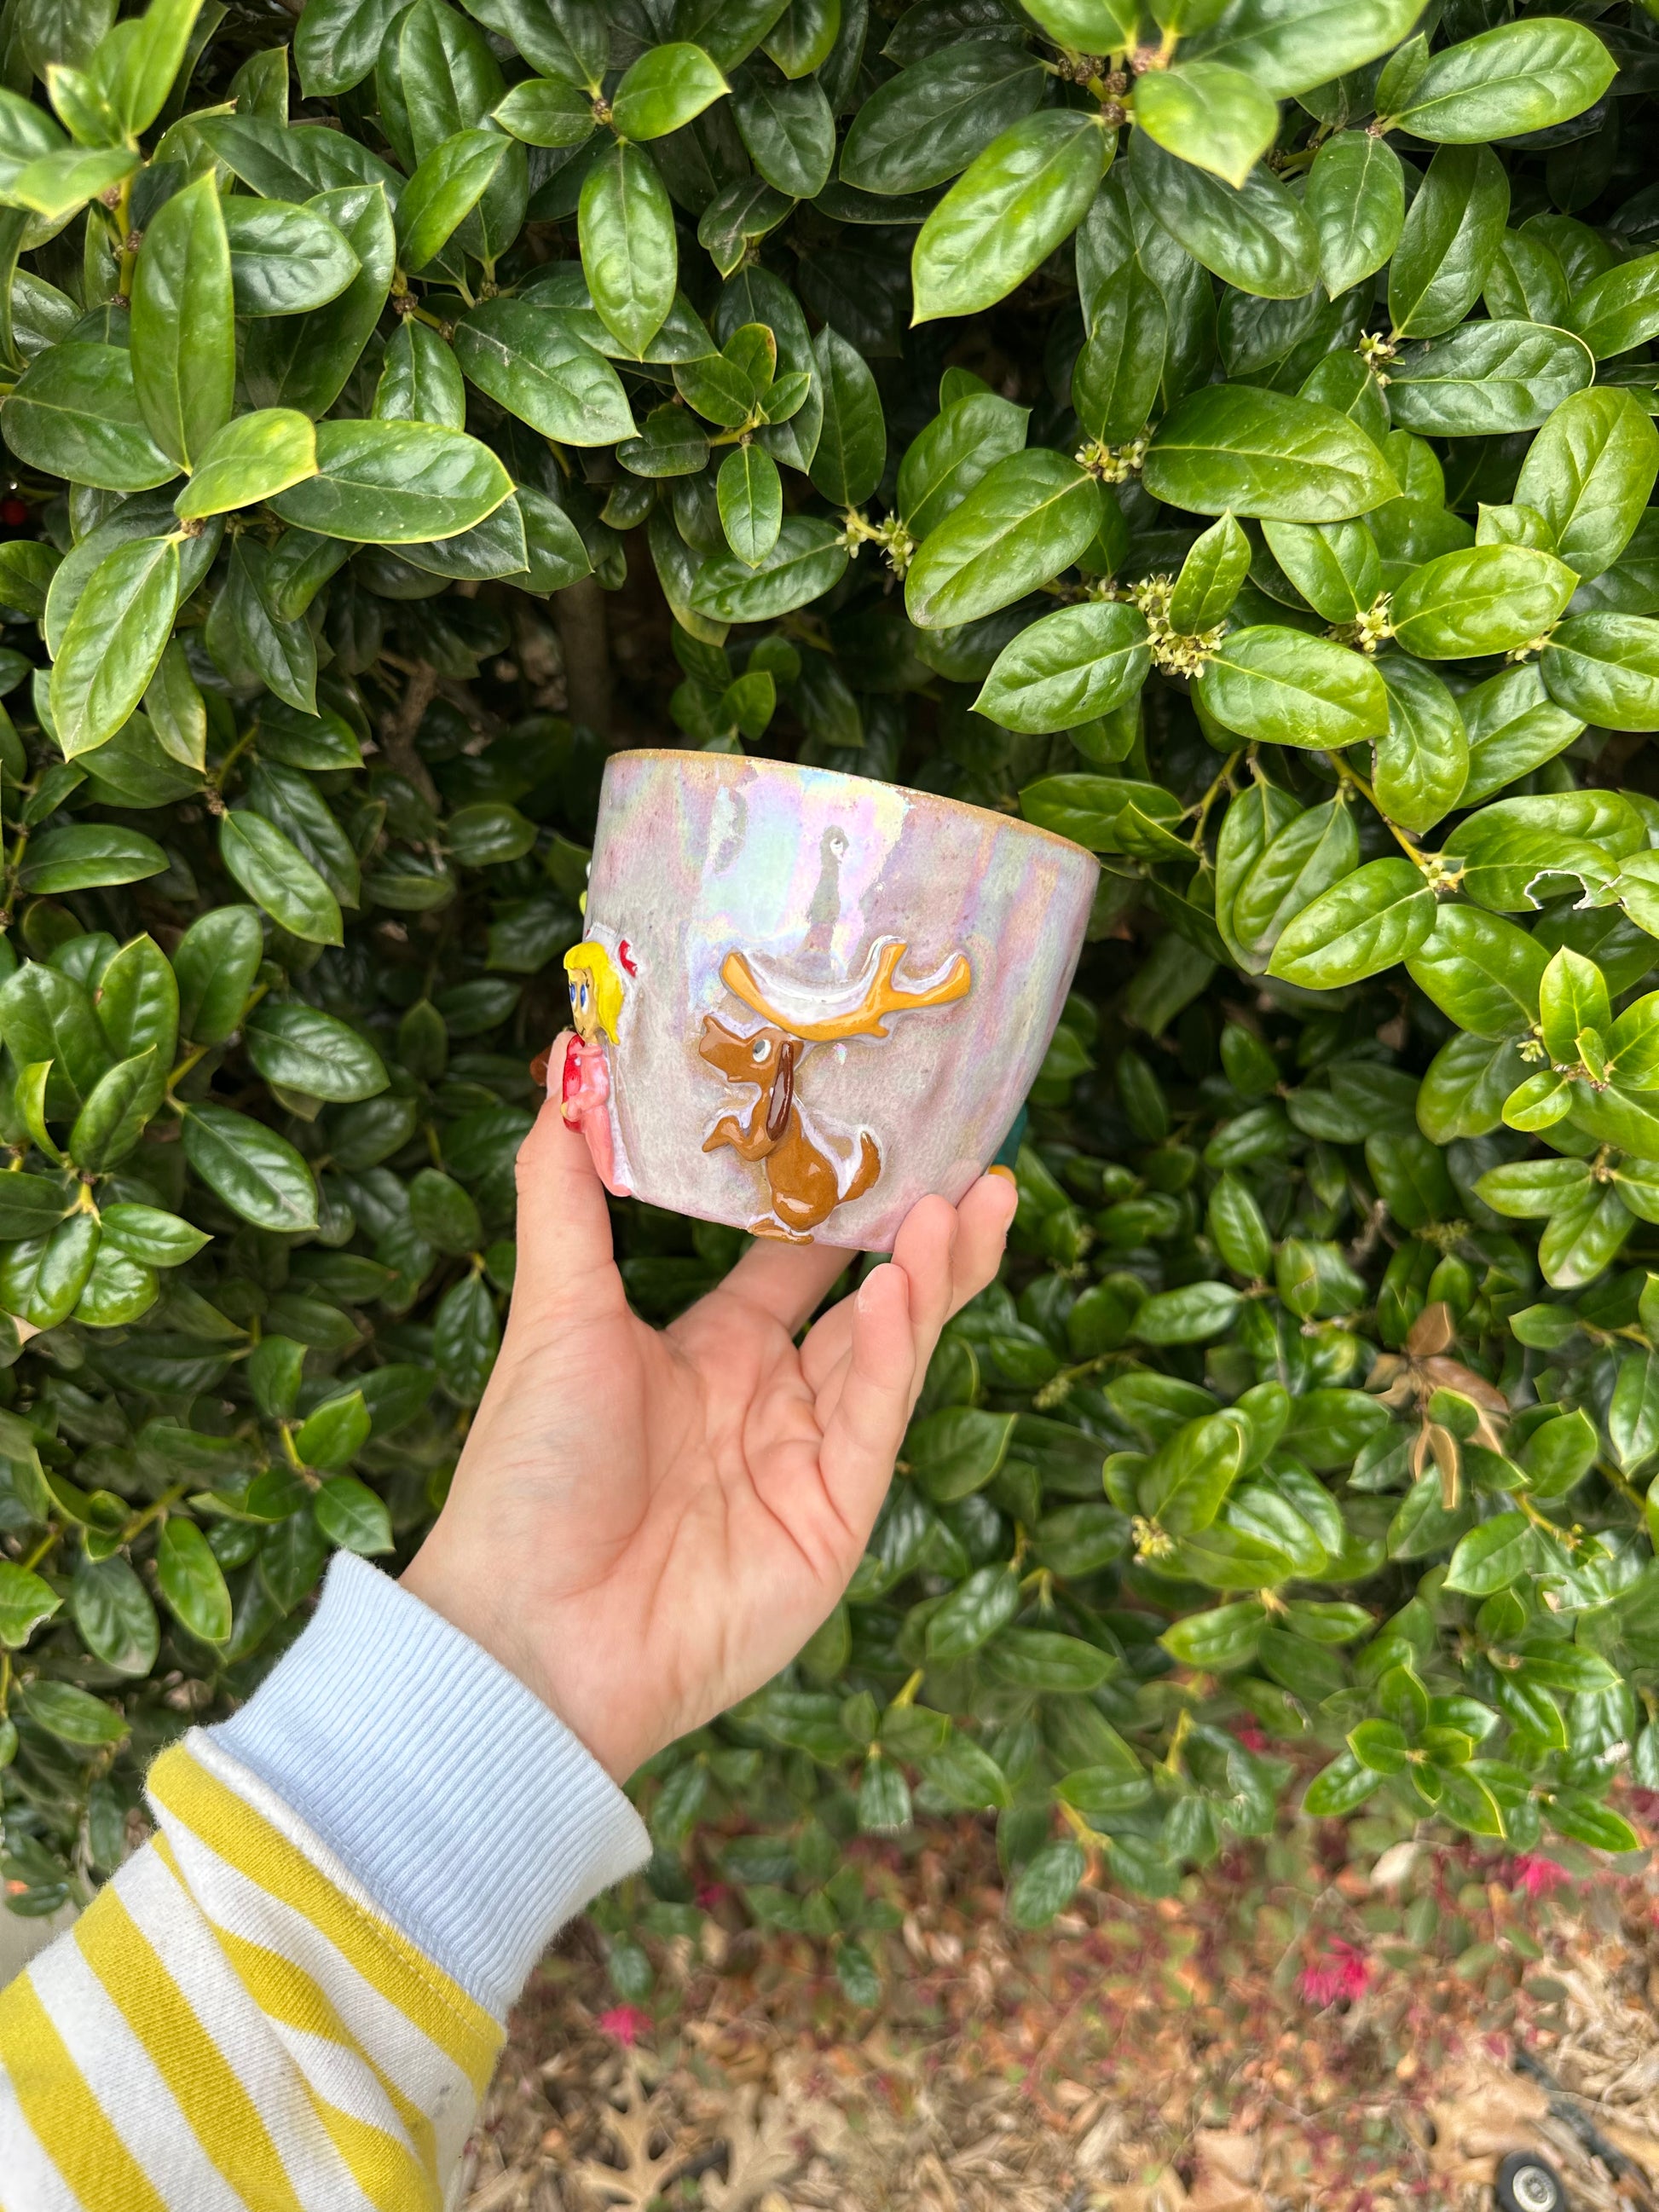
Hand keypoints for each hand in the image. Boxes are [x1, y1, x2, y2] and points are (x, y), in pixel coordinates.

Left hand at [401, 1038, 1016, 1780]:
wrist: (526, 1635)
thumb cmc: (529, 1473)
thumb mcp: (554, 1310)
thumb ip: (564, 1192)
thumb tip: (557, 1069)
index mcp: (708, 1353)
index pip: (796, 1266)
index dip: (842, 1205)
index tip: (887, 1128)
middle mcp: (768, 1402)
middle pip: (870, 1303)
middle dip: (926, 1240)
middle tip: (977, 1171)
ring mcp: (807, 1463)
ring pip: (890, 1355)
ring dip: (930, 1281)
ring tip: (966, 1203)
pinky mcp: (833, 1521)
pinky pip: (871, 1421)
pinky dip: (890, 1355)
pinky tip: (902, 1290)